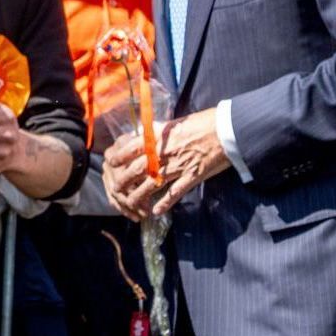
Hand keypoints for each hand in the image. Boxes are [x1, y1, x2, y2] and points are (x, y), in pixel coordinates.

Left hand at [104, 107, 228, 218]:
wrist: (225, 130)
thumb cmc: (200, 124)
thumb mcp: (171, 124)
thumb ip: (154, 132)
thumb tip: (139, 134)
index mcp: (158, 138)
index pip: (129, 149)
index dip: (117, 158)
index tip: (110, 164)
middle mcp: (164, 153)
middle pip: (136, 171)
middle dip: (124, 183)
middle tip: (117, 191)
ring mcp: (177, 166)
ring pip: (151, 185)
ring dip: (140, 197)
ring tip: (133, 206)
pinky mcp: (191, 177)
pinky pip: (174, 193)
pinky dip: (165, 204)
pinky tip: (157, 211)